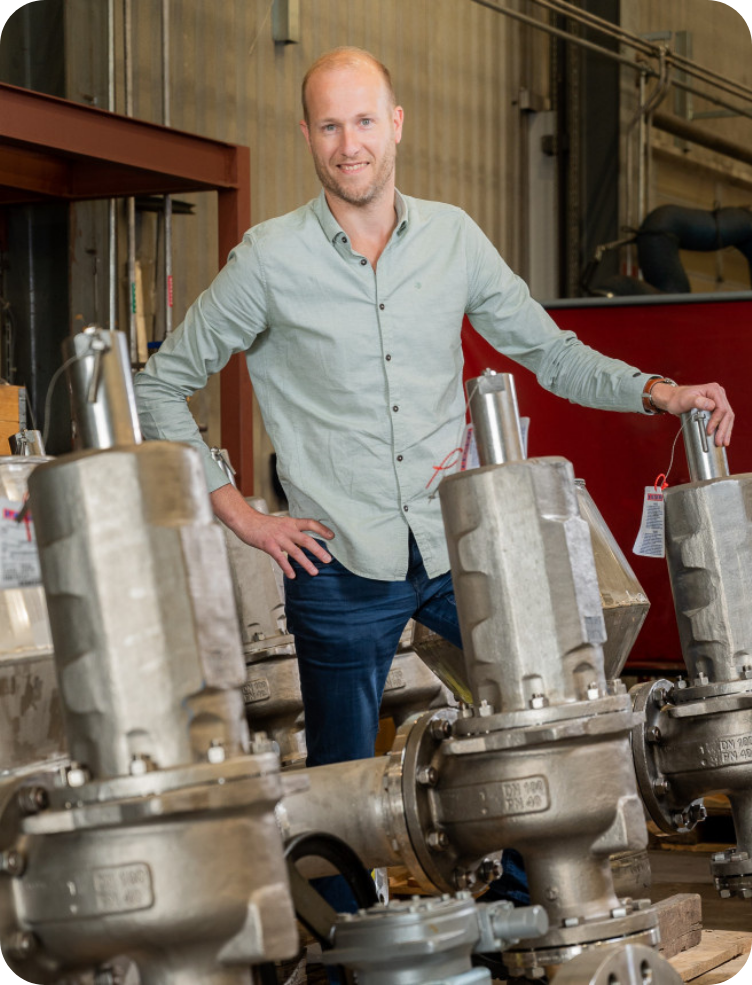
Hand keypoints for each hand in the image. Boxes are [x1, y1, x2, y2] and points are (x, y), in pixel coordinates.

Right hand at [210, 483, 333, 577]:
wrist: (246, 521)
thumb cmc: (263, 524)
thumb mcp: (281, 523)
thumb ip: (292, 531)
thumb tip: (304, 542)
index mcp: (291, 523)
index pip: (310, 523)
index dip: (322, 529)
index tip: (332, 536)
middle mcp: (287, 529)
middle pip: (307, 540)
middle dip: (319, 551)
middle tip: (328, 560)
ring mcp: (278, 537)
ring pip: (296, 552)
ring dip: (306, 563)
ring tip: (314, 572)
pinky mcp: (269, 545)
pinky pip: (280, 558)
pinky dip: (287, 568)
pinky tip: (293, 575)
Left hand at [651, 381, 733, 446]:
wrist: (674, 399)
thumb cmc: (678, 399)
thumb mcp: (685, 400)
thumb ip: (697, 402)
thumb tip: (712, 406)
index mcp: (714, 390)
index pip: (721, 408)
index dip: (717, 421)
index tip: (709, 431)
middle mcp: (719, 395)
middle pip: (727, 414)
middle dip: (723, 430)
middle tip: (719, 442)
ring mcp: (719, 401)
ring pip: (727, 418)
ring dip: (726, 431)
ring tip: (723, 443)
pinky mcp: (716, 409)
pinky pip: (723, 419)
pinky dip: (723, 429)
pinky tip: (723, 438)